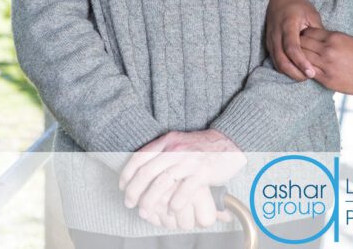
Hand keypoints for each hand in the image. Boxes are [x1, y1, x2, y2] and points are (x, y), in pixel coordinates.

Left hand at [119, 130, 245, 227]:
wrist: (230, 140)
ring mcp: (190, 160)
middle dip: (134, 191)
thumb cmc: (202, 146)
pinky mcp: (204, 171)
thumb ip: (162, 151)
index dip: (127, 174)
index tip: (123, 186)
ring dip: (150, 200)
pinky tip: (171, 209)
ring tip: (145, 211)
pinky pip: (185, 189)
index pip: (140, 157)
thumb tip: (141, 166)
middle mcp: (176, 150)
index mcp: (168, 141)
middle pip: (147, 172)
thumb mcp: (179, 142)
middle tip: (129, 203)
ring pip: (162, 183)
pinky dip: (176, 201)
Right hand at [265, 0, 323, 79]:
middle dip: (296, 72)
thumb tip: (326, 50)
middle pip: (282, 60)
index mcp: (288, 24)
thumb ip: (317, 31)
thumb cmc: (298, 7)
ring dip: (291, 73)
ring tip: (305, 76)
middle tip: (310, 76)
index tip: (311, 72)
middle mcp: (276, 34)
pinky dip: (286, 69)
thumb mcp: (311, 14)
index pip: (292, 47)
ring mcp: (271, 41)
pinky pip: (276, 62)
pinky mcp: (269, 46)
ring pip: (278, 63)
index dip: (301, 62)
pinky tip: (297, 71)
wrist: (278, 0)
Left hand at [299, 28, 352, 95]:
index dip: (303, 36)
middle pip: (301, 45)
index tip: (303, 39)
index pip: (308, 32)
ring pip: (302, 59)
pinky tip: (307, 71)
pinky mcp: (327, 80)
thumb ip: (333, 39)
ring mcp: (326, 66)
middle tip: (297, 50)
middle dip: (298, 46)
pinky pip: (309, 73)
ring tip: (299, 61)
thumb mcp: (350, 40)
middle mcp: (328, 50)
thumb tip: (320, 40)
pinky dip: (306, 71)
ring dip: (299, 60)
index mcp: (334, 37)